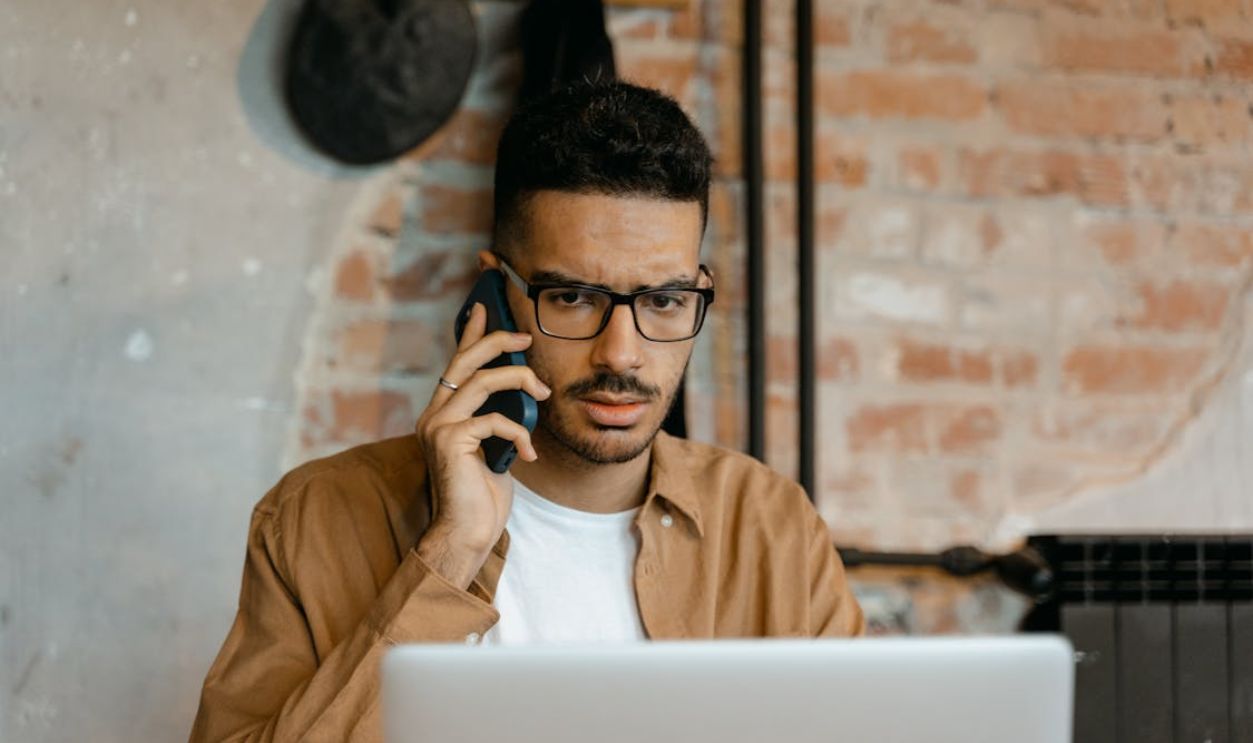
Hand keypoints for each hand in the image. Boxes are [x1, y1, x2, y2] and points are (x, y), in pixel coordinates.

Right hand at [412, 303, 550, 587]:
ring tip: (542, 392)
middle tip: (525, 338)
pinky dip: (519, 432)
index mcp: (442, 413)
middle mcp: (433, 414)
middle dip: (496, 342)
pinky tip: (528, 454)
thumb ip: (494, 418)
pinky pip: (494, 419)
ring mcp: (437, 427)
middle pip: (465, 361)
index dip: (471, 333)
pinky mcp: (450, 441)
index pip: (457, 364)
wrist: (466, 533)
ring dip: (519, 381)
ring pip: (482, 382)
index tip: (485, 307)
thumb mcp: (492, 448)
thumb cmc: (482, 496)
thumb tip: (521, 391)